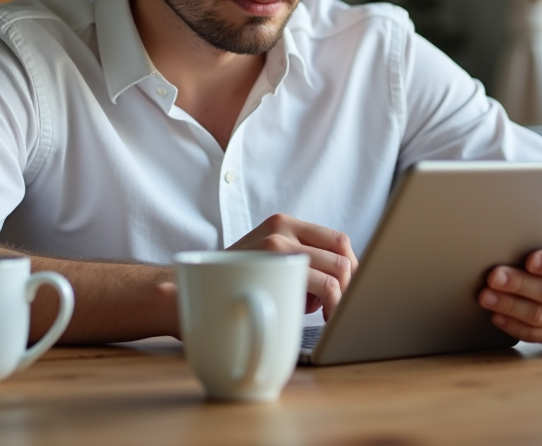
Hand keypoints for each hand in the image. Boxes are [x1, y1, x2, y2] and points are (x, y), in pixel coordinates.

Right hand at [228, 214, 358, 319]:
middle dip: (350, 286)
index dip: (352, 269)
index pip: (339, 240)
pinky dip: (332, 304)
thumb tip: (345, 283)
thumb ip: (299, 263)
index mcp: (285, 224)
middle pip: (343, 255)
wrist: (188, 291)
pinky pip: (324, 285)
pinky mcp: (274, 265)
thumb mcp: (268, 263)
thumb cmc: (234, 285)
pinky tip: (320, 317)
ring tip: (324, 314)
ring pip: (338, 270)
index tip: (348, 292)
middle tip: (339, 308)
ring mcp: (277, 243)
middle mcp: (283, 227)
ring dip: (340, 297)